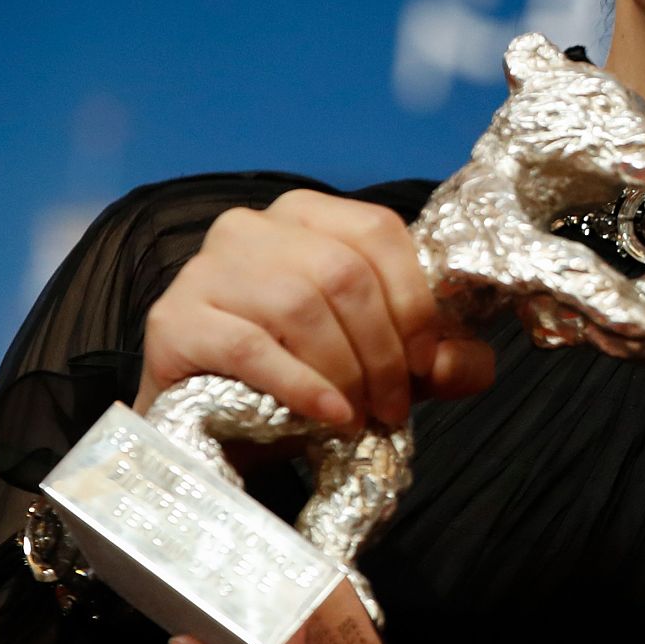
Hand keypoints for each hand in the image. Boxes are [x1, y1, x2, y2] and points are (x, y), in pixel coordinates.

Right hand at [138, 189, 492, 430]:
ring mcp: (205, 268)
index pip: (379, 231)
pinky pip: (250, 345)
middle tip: (392, 406)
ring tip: (357, 416)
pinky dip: (300, 385)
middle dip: (383, 349)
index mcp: (308, 216)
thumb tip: (470, 364)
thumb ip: (435, 360)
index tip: (429, 364)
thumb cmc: (294, 381)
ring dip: (343, 370)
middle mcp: (252, 226)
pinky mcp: (174, 318)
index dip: (414, 300)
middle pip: (343, 273)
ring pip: (299, 304)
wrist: (204, 428)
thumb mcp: (378, 367)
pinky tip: (327, 417)